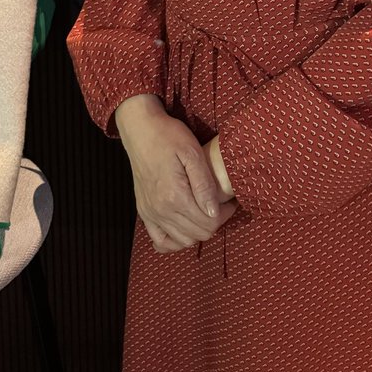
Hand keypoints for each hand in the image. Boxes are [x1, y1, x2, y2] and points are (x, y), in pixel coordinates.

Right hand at [153, 135, 235, 252]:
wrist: (140, 130)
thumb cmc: (169, 136)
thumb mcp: (192, 152)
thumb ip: (204, 184)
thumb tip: (214, 212)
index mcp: (175, 196)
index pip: (208, 223)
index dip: (225, 215)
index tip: (230, 201)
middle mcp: (161, 210)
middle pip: (197, 234)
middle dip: (215, 223)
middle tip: (221, 206)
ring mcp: (150, 214)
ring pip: (182, 241)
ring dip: (198, 231)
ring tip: (205, 212)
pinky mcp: (144, 212)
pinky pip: (160, 241)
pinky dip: (174, 241)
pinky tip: (184, 228)